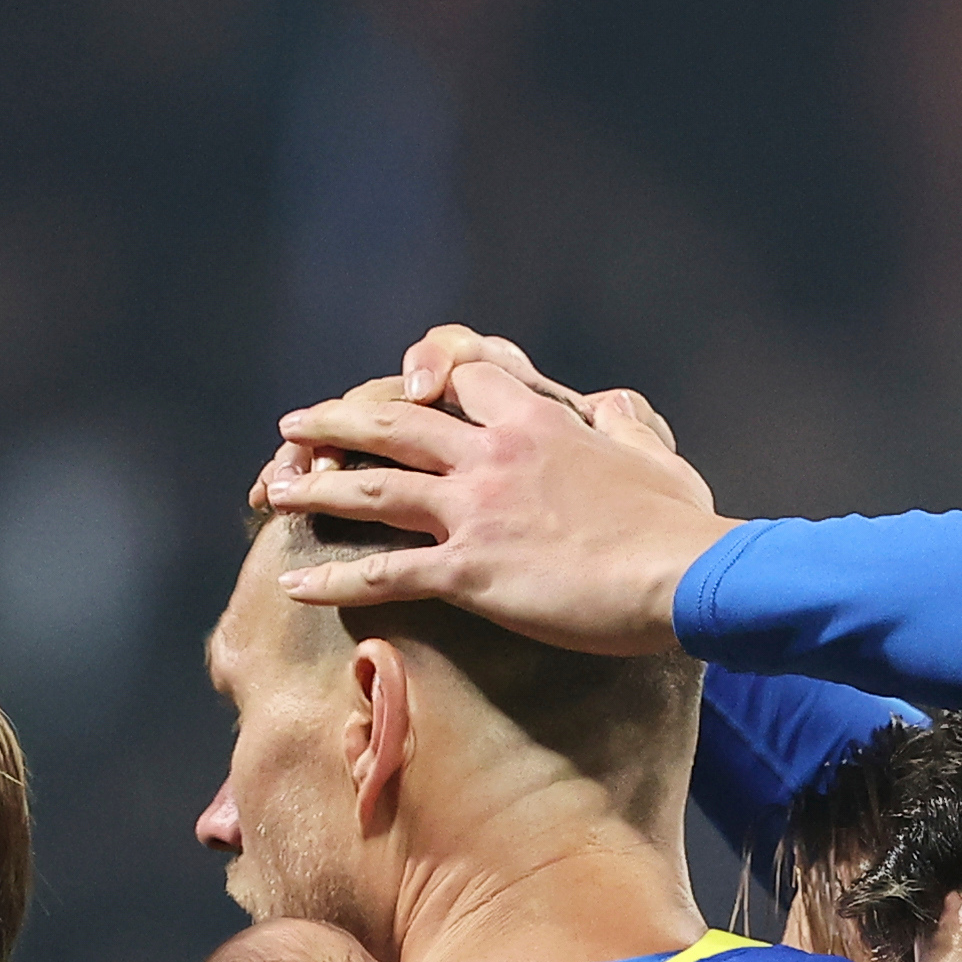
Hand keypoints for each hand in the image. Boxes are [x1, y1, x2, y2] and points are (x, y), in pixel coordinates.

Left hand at [255, 350, 726, 656]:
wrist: (688, 575)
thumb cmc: (681, 525)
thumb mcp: (655, 454)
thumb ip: (623, 424)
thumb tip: (613, 406)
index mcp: (537, 423)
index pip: (464, 378)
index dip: (427, 378)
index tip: (402, 387)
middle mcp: (495, 455)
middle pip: (395, 422)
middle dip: (337, 421)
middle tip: (294, 426)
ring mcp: (477, 511)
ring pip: (374, 487)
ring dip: (316, 486)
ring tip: (273, 488)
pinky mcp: (471, 572)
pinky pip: (384, 573)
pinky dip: (333, 578)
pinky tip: (293, 583)